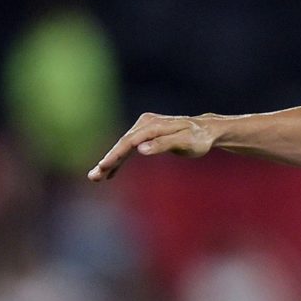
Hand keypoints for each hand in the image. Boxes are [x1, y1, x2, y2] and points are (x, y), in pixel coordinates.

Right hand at [87, 113, 216, 181]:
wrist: (206, 130)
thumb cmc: (199, 138)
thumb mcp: (185, 143)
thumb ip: (163, 144)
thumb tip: (140, 149)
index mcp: (155, 125)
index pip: (130, 142)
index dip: (116, 155)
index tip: (104, 167)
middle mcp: (147, 122)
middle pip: (123, 143)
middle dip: (108, 160)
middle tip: (93, 177)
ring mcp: (145, 125)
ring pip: (124, 145)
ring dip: (111, 161)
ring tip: (96, 177)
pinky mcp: (146, 131)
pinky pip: (130, 146)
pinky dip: (121, 158)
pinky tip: (111, 172)